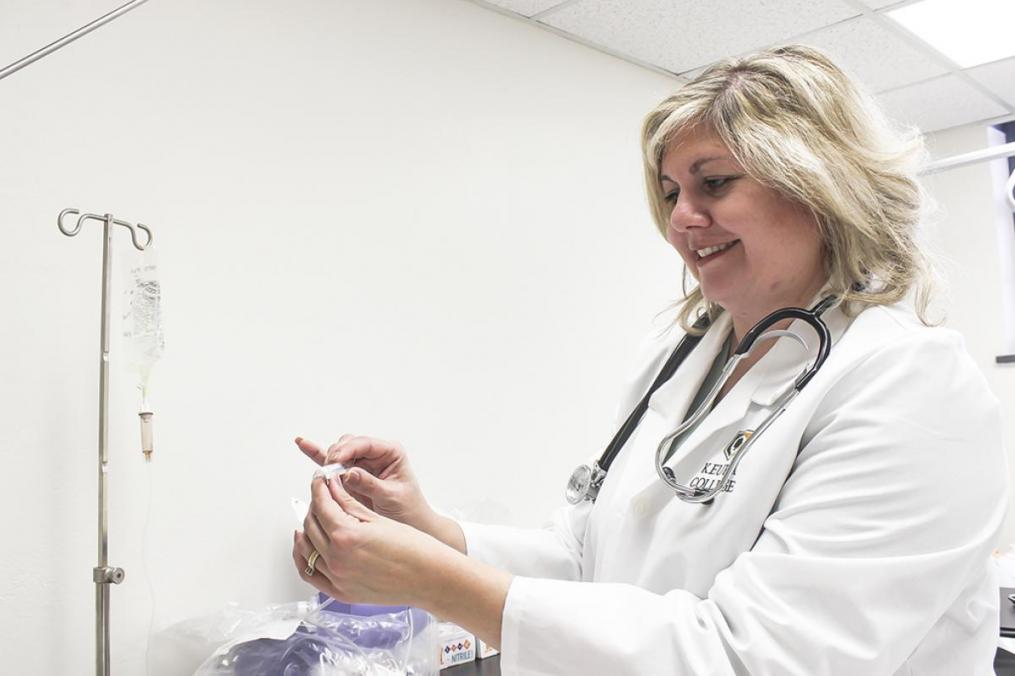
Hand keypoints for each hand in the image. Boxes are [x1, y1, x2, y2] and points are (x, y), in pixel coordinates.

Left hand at [293, 475, 450, 606]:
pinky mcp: (340, 592)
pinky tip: (306, 545)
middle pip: (310, 524)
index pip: (321, 504)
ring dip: (306, 529)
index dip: (318, 487)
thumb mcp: (378, 519)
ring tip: (316, 516)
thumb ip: (349, 503)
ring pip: (306, 548)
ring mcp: (337, 578)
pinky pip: (310, 574)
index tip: (320, 479)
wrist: (429, 578)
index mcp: (347, 535)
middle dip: (314, 504)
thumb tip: (333, 488)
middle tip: (322, 494)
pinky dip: (304, 558)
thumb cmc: (413, 549)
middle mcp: (337, 558)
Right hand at [294, 435, 437, 534]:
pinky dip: (317, 455)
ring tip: (322, 477)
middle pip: (348, 444)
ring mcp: (362, 463)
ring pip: (338, 454)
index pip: (364, 443)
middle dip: (335, 457)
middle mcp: (375, 454)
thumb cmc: (408, 509)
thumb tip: (349, 473)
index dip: (347, 450)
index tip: (334, 462)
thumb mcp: (392, 497)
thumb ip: (371, 484)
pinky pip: (332, 463)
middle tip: (328, 474)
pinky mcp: (351, 475)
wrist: (412, 524)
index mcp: (390, 452)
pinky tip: (303, 444)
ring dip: (328, 463)